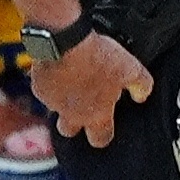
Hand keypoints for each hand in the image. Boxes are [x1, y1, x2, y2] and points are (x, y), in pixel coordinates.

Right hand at [27, 27, 152, 148]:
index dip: (103, 135)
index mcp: (97, 115)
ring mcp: (52, 102)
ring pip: (55, 108)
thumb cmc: (98, 57)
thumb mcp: (132, 69)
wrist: (64, 41)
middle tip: (83, 105)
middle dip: (74, 122)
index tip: (105, 127)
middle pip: (69, 130)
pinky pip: (44, 88)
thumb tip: (142, 95)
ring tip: (72, 80)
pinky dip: (50, 81)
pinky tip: (59, 66)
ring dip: (62, 98)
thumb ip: (141, 85)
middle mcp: (72, 114)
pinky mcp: (38, 86)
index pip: (100, 139)